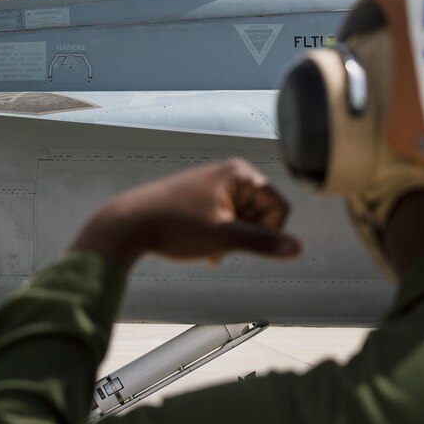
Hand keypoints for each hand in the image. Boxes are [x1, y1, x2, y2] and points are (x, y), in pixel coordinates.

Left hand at [69, 160, 299, 267]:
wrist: (126, 225)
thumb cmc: (175, 226)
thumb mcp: (223, 238)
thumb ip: (263, 243)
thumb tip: (297, 249)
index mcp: (239, 173)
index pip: (279, 207)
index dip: (267, 232)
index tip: (239, 241)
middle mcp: (230, 174)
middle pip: (262, 214)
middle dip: (247, 237)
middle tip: (221, 245)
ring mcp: (215, 187)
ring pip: (244, 221)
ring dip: (233, 241)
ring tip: (209, 249)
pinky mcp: (202, 200)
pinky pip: (227, 222)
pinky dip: (221, 239)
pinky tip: (204, 251)